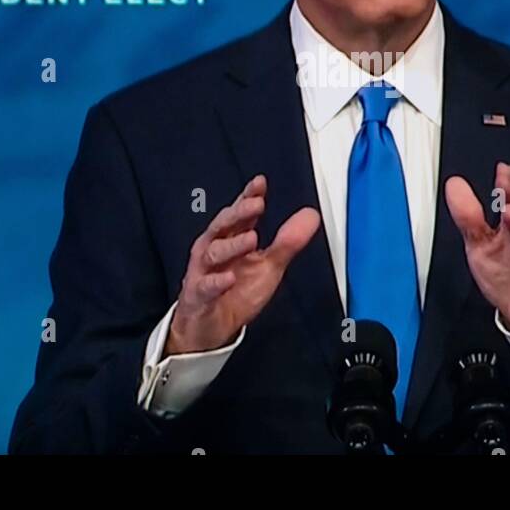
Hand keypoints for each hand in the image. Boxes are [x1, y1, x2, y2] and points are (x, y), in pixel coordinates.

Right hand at [166, 175, 321, 354]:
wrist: (211, 326)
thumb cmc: (236, 291)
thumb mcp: (269, 266)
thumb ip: (288, 242)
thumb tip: (310, 216)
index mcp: (232, 238)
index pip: (240, 213)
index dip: (249, 196)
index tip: (260, 184)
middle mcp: (215, 249)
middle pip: (223, 225)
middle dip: (239, 213)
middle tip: (256, 204)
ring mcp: (204, 271)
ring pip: (214, 252)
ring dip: (232, 244)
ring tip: (250, 238)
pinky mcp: (198, 295)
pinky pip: (206, 286)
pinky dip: (216, 281)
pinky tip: (229, 278)